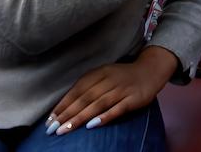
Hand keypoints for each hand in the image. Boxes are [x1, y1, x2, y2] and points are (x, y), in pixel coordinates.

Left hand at [46, 46, 175, 134]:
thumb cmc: (123, 76)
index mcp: (100, 72)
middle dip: (67, 114)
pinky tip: (92, 126)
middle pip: (85, 98)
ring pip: (97, 104)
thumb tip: (66, 105)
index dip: (63, 104)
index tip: (49, 120)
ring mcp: (121, 89)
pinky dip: (104, 117)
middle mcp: (109, 79)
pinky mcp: (133, 99)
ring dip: (79, 118)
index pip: (77, 89)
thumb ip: (89, 87)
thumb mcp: (105, 75)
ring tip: (65, 130)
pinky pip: (117, 109)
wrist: (151, 70)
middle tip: (52, 129)